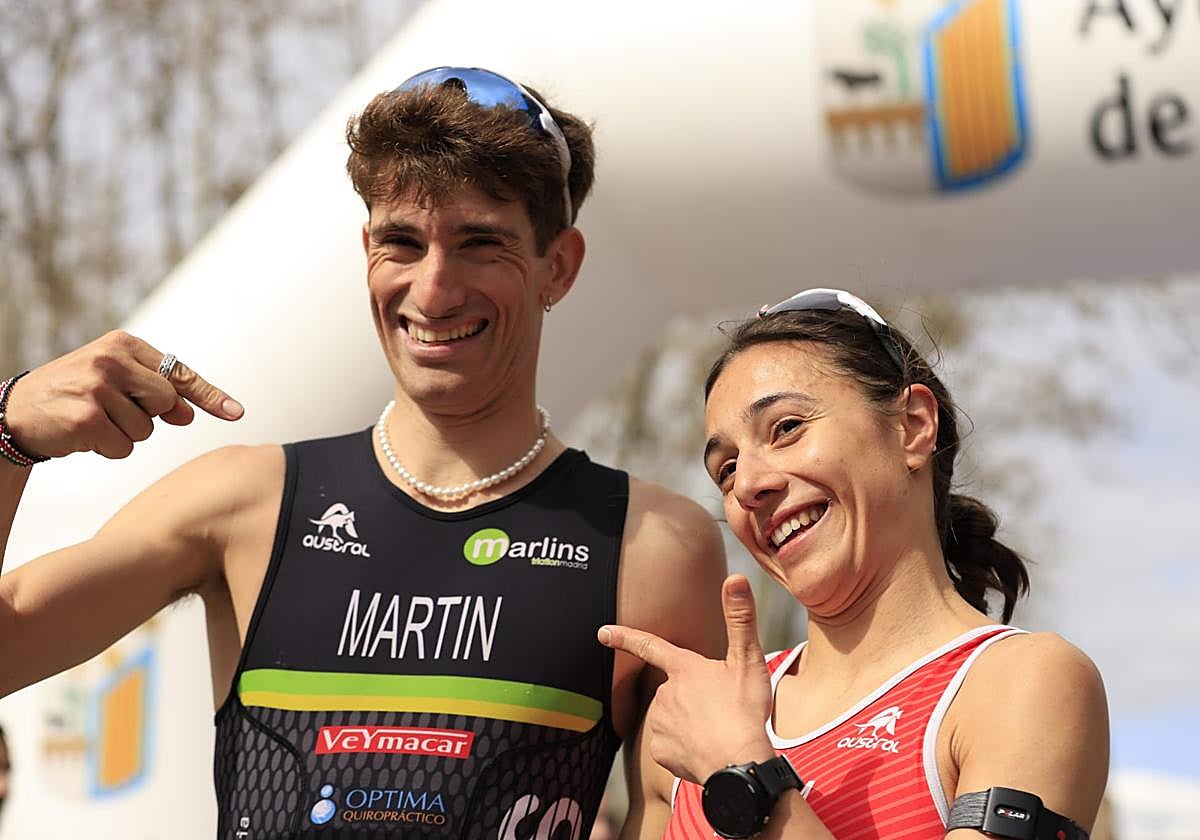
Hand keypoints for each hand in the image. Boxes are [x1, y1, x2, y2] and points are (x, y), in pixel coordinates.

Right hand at [4, 330, 242, 459]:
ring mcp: (97, 388)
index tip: (236, 412)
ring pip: (146, 430)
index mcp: (122, 344)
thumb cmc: (72, 394)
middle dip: (148, 415)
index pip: (177, 373)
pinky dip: (109, 449)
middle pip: (166, 403)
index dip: (209, 395)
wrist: (16, 412)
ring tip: (93, 419)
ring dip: (124, 434)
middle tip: (113, 409)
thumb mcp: (113, 380)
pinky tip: (84, 434)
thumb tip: (188, 413)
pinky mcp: (86, 418)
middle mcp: (110, 361)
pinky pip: (124, 447)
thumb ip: (153, 391)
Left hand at [598, 574, 775, 782]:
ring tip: (714, 731)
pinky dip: (684, 747)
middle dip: (691, 697)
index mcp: (684, 669)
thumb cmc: (744, 712)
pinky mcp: (659, 751)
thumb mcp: (747, 661)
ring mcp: (659, 723)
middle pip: (672, 689)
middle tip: (719, 709)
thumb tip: (736, 578)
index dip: (625, 636)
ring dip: (688, 722)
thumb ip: (740, 618)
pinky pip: (669, 745)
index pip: (649, 645)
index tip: (603, 632)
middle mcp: (665, 693)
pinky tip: (702, 750)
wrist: (738, 765)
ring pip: (671, 717)